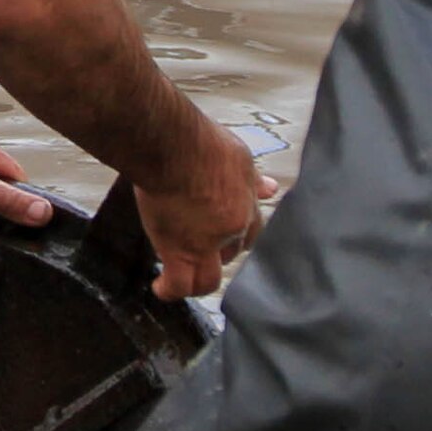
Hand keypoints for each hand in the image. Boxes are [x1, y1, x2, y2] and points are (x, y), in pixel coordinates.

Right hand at [129, 124, 267, 300]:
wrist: (172, 145)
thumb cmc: (198, 141)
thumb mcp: (238, 155)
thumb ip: (252, 179)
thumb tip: (270, 188)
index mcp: (246, 202)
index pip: (250, 230)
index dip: (237, 233)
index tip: (224, 231)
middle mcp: (231, 226)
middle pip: (231, 253)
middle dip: (218, 252)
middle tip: (198, 247)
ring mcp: (205, 242)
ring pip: (209, 277)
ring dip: (198, 278)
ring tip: (184, 276)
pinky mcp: (178, 250)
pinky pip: (179, 283)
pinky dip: (170, 289)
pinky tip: (161, 288)